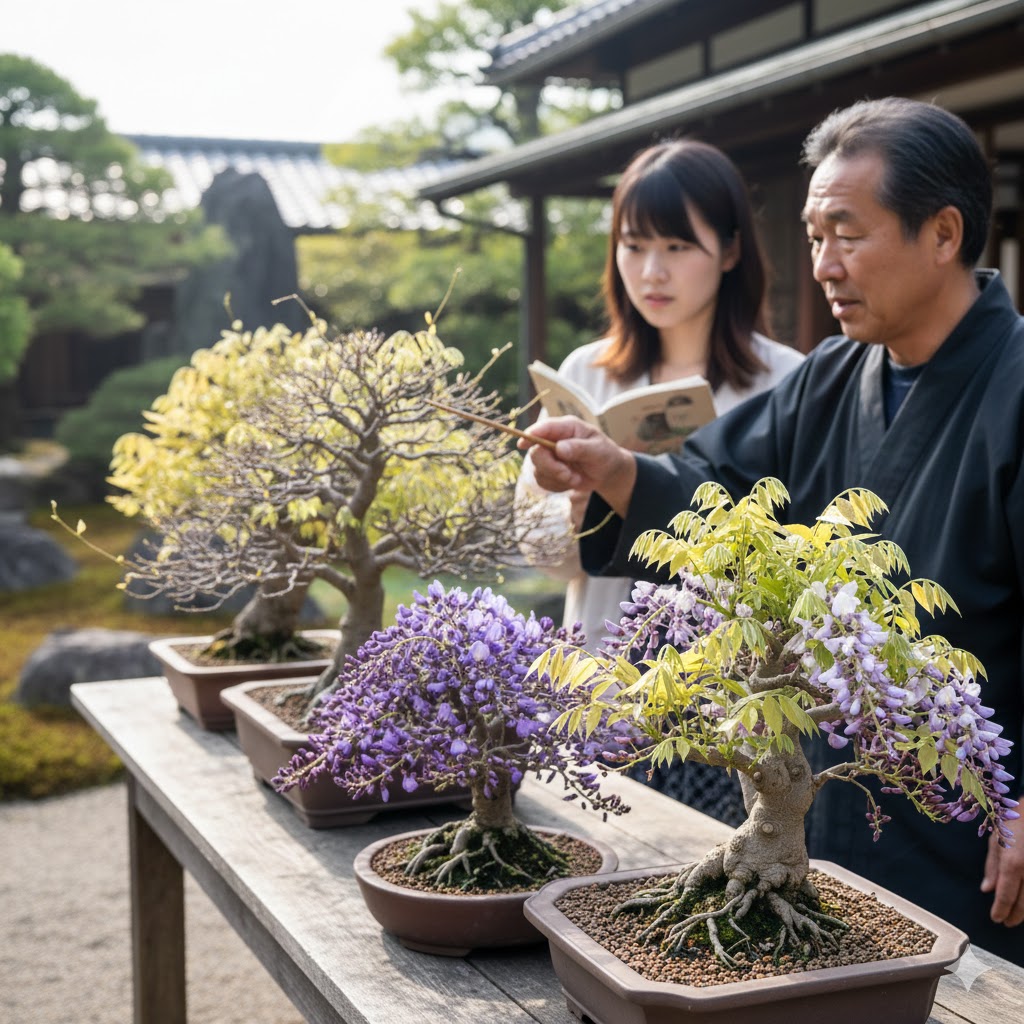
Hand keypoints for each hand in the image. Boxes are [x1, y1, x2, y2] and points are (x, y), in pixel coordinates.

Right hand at [518, 416, 637, 516]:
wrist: (607, 472)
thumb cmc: (605, 454)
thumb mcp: (598, 450)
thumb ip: (580, 448)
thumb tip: (559, 448)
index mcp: (566, 428)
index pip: (543, 428)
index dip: (531, 435)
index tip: (522, 444)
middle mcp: (554, 440)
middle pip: (536, 452)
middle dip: (551, 467)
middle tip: (567, 474)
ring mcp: (549, 456)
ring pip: (538, 470)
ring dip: (558, 479)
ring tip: (576, 478)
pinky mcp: (548, 471)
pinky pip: (542, 482)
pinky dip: (557, 486)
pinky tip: (570, 481)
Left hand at [981, 798, 1023, 925]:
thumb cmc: (1013, 826)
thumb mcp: (996, 842)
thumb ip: (992, 868)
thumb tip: (987, 890)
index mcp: (1013, 863)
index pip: (1006, 895)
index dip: (1001, 910)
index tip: (996, 919)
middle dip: (1014, 916)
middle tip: (1006, 922)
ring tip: (1017, 916)